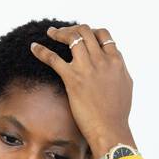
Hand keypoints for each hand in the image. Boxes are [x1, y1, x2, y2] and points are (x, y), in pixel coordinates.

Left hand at [29, 24, 134, 157]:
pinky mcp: (73, 78)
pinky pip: (53, 58)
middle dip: (73, 29)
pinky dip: (42, 50)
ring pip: (72, 38)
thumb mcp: (125, 86)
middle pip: (86, 32)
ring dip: (59, 32)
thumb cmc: (117, 114)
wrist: (110, 130)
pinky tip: (34, 47)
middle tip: (63, 32)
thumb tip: (116, 64)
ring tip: (50, 33)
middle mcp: (102, 60)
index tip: (82, 36)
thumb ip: (119, 70)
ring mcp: (87, 67)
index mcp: (116, 61)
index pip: (103, 36)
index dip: (91, 32)